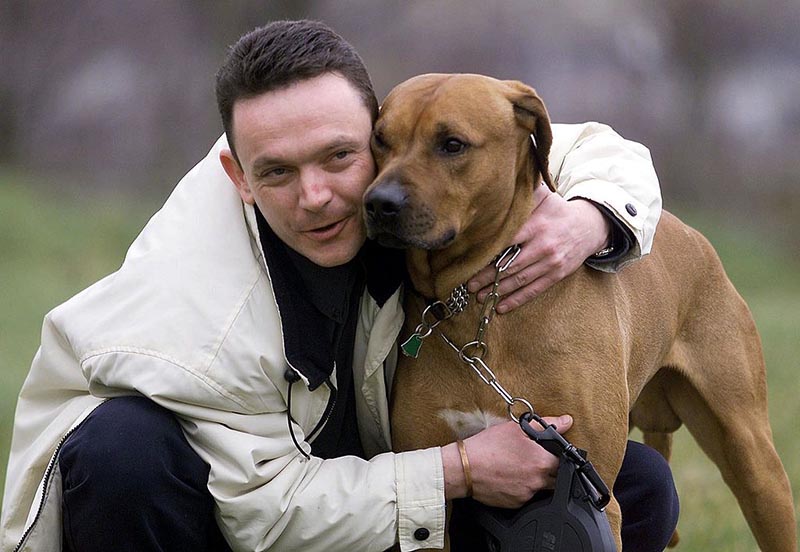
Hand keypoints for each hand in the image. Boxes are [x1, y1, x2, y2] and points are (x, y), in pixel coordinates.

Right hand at [442, 415, 572, 507]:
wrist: (465, 468)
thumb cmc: (488, 447)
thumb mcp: (516, 428)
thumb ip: (545, 424)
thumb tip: (565, 420)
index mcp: (541, 461)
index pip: (566, 462)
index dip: (560, 456)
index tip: (552, 453)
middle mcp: (538, 481)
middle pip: (557, 478)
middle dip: (551, 469)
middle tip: (533, 459)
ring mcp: (528, 494)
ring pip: (542, 487)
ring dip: (536, 478)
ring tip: (518, 466)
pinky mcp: (516, 504)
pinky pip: (527, 496)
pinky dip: (523, 487)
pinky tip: (510, 476)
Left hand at [467, 184, 610, 312]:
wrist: (591, 226)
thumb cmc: (558, 211)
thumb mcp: (543, 197)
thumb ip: (522, 195)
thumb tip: (498, 187)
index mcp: (536, 226)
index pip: (506, 241)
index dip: (487, 252)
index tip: (469, 260)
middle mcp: (543, 246)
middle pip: (509, 265)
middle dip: (486, 277)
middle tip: (468, 285)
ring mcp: (550, 262)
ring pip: (519, 280)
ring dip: (497, 291)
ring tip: (479, 296)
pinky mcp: (556, 274)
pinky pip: (533, 290)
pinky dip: (516, 300)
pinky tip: (501, 306)